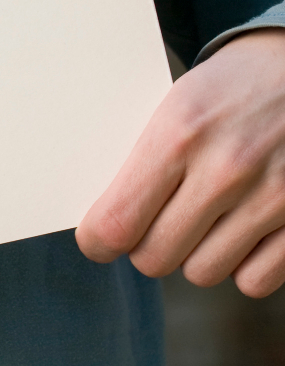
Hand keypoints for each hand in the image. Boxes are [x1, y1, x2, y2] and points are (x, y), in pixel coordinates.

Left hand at [77, 28, 284, 297]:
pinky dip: (244, 264)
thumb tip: (104, 222)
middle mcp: (226, 169)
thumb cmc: (235, 85)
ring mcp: (271, 197)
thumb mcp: (178, 102)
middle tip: (156, 223)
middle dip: (148, 246)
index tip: (99, 241)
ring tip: (206, 218)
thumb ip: (144, 160)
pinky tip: (243, 230)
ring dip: (197, 254)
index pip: (116, 223)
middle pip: (154, 258)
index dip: (98, 242)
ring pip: (202, 273)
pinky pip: (254, 280)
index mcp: (180, 132)